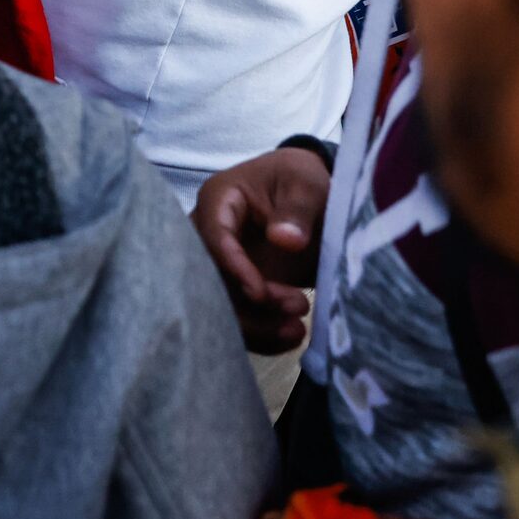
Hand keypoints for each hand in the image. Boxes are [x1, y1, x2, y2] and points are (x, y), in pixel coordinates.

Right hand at [194, 147, 331, 353]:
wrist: (309, 196)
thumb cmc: (300, 180)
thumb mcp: (305, 183)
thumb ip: (297, 209)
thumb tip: (285, 241)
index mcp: (218, 201)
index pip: (213, 236)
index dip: (233, 267)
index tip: (261, 292)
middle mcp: (209, 236)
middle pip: (210, 279)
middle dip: (248, 304)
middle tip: (298, 307)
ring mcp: (221, 266)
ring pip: (222, 305)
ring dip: (257, 325)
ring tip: (298, 330)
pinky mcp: (236, 290)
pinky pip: (239, 318)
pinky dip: (262, 334)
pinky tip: (290, 338)